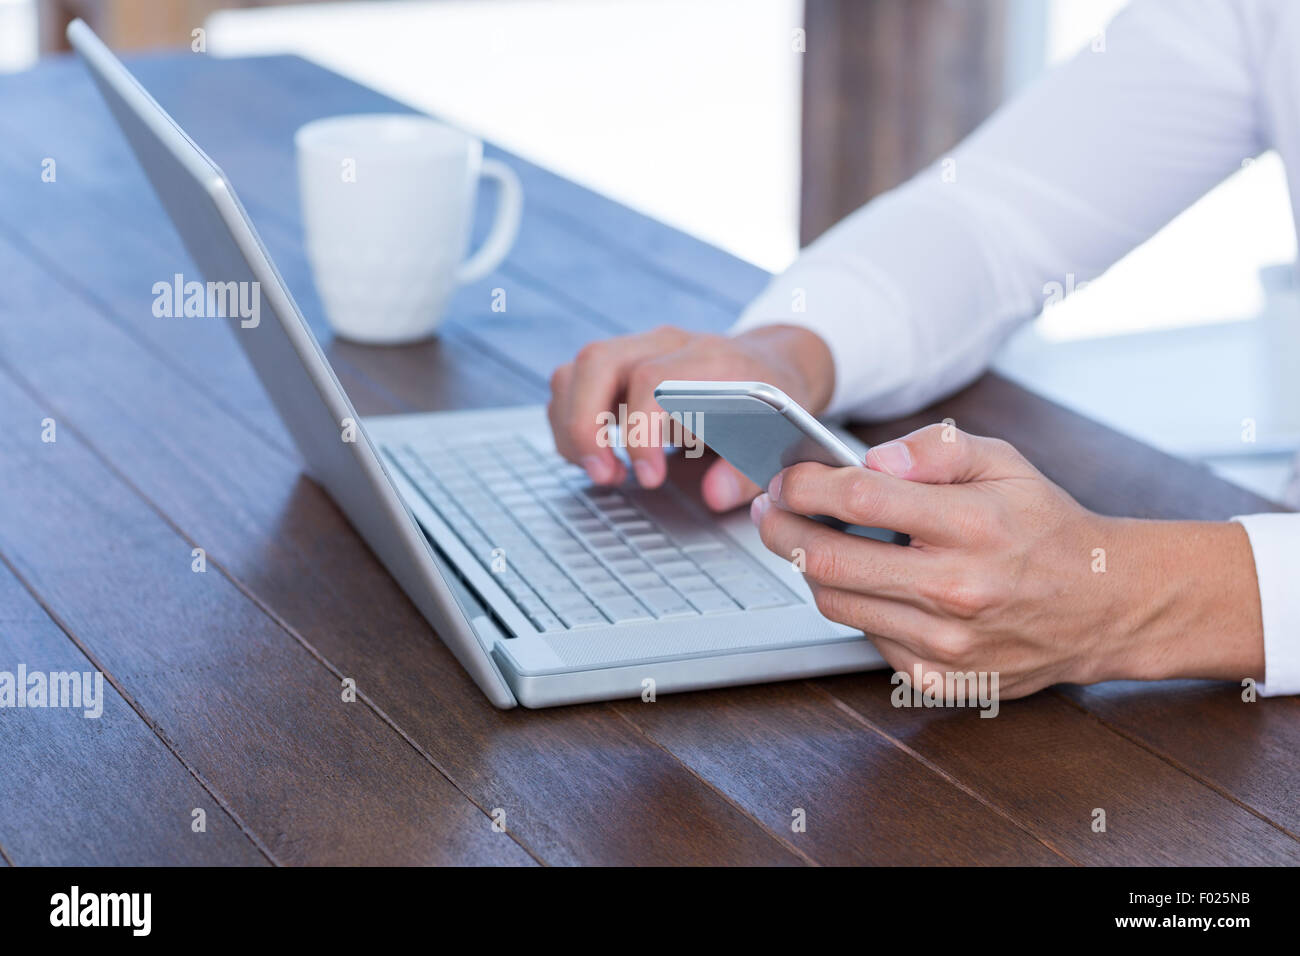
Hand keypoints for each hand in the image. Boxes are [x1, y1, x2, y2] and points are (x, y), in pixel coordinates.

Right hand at [547, 324, 834, 510]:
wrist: (769, 364)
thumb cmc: (768, 408)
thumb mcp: (775, 441)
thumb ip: (747, 471)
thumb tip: (715, 495)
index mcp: (710, 359)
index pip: (653, 379)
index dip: (640, 430)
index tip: (649, 476)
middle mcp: (667, 345)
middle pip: (598, 361)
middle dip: (586, 425)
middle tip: (604, 475)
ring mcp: (637, 348)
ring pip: (577, 369)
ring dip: (572, 426)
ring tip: (601, 472)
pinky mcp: (617, 363)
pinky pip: (572, 382)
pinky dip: (569, 423)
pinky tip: (594, 456)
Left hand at [750, 423, 1265, 696]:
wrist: (1103, 605)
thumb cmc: (1045, 526)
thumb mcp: (1004, 460)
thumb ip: (934, 447)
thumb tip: (870, 457)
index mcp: (972, 525)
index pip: (859, 499)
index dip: (805, 486)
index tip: (786, 478)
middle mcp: (957, 589)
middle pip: (826, 562)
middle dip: (782, 530)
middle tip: (770, 512)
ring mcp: (946, 643)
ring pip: (836, 604)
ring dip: (812, 570)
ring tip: (815, 542)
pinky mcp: (940, 679)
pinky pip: (867, 639)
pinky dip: (858, 608)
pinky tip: (874, 585)